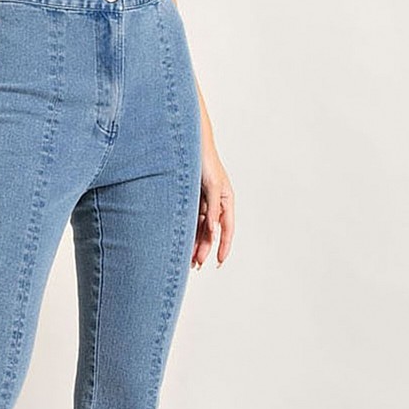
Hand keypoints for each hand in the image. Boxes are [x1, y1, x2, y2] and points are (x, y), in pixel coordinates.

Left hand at [192, 141, 233, 269]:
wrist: (188, 143)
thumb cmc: (204, 160)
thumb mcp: (211, 185)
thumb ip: (212, 208)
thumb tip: (213, 229)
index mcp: (225, 199)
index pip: (227, 228)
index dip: (223, 246)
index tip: (219, 261)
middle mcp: (215, 202)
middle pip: (211, 231)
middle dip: (205, 249)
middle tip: (196, 265)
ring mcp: (202, 201)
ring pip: (200, 227)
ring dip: (195, 243)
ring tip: (188, 259)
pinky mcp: (190, 198)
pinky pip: (190, 219)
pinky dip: (187, 231)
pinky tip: (182, 242)